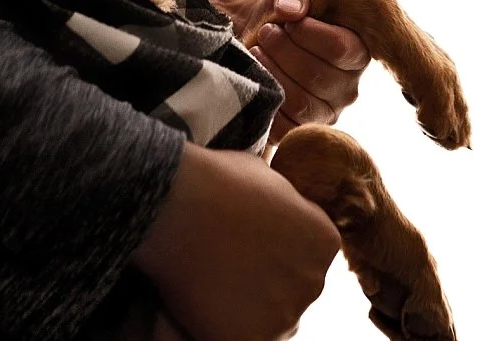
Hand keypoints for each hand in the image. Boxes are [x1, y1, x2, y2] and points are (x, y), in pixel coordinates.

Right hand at [134, 143, 340, 340]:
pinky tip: (206, 301)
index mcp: (325, 241)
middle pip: (294, 288)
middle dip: (268, 279)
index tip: (250, 238)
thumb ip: (286, 204)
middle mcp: (315, 281)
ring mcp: (285, 314)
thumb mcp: (270, 178)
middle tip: (231, 262)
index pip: (309, 254)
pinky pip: (244, 337)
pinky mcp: (252, 338)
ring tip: (216, 280)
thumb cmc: (218, 181)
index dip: (277, 246)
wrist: (178, 207)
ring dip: (250, 305)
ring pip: (272, 318)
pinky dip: (226, 325)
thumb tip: (281, 208)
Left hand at [234, 0, 370, 142]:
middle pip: (317, 76)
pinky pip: (285, 127)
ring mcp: (326, 112)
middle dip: (283, 50)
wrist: (264, 35)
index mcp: (357, 52)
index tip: (288, 20)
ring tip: (257, 50)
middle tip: (267, 32)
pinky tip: (257, 76)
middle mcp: (348, 88)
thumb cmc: (287, 12)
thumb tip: (290, 10)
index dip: (307, 33)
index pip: (340, 49)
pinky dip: (266, 101)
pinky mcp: (301, 130)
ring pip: (300, 102)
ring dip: (272, 71)